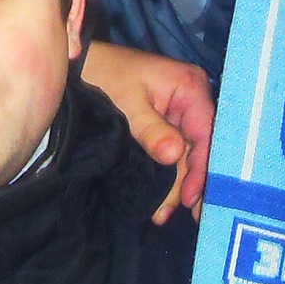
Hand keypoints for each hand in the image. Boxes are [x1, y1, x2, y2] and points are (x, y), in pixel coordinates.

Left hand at [81, 43, 212, 224]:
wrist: (78, 66)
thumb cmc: (104, 75)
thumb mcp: (127, 105)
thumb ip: (151, 131)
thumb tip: (173, 155)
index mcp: (190, 87)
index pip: (206, 133)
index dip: (201, 168)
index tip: (190, 198)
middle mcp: (192, 100)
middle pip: (201, 149)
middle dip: (190, 184)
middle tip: (191, 217)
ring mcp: (180, 114)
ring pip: (187, 156)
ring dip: (176, 185)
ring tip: (163, 214)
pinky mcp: (166, 125)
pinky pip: (174, 153)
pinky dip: (167, 176)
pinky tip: (162, 202)